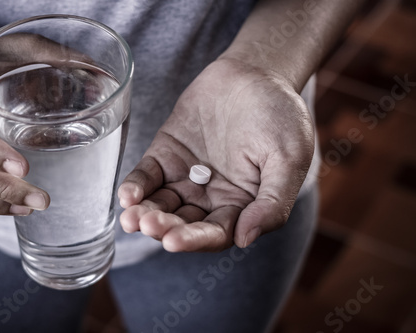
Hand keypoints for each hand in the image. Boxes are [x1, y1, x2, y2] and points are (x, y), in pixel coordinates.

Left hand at [118, 57, 313, 251]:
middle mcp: (210, 197)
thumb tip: (245, 239)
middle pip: (183, 222)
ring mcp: (186, 176)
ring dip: (145, 213)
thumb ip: (273, 201)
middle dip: (164, 227)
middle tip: (148, 225)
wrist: (254, 72)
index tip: (174, 241)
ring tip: (130, 217)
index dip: (195, 239)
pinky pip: (148, 176)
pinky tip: (127, 195)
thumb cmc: (280, 116)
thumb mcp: (288, 159)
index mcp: (241, 205)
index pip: (215, 233)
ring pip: (162, 203)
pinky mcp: (166, 155)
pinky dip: (136, 186)